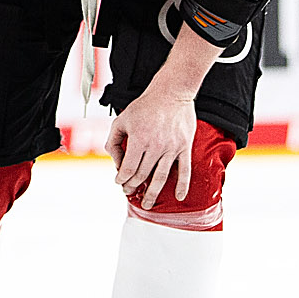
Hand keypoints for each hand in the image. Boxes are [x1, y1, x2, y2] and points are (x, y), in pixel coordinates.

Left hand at [105, 84, 195, 210]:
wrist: (171, 92)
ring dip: (153, 193)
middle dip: (133, 186)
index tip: (118, 182)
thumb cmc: (144, 106)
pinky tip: (178, 197)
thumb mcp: (121, 120)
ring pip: (161, 177)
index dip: (121, 179)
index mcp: (139, 139)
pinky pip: (184, 170)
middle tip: (128, 192)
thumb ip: (113, 141)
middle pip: (143, 175)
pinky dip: (182, 185)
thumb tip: (115, 162)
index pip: (128, 168)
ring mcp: (172, 148)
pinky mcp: (184, 147)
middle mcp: (156, 146)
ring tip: (147, 205)